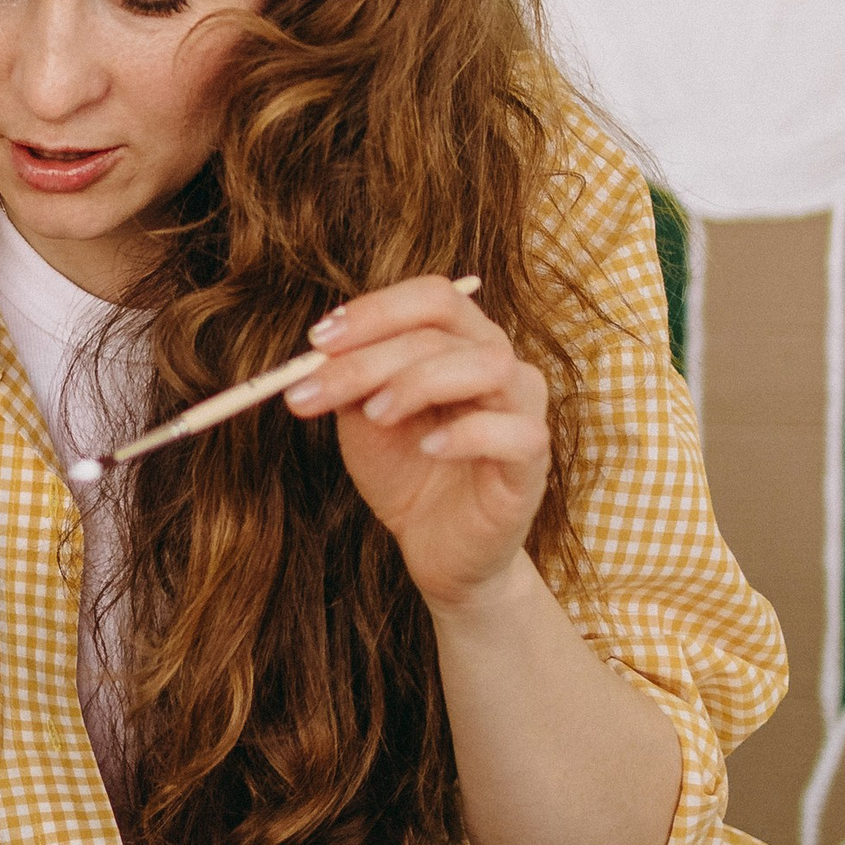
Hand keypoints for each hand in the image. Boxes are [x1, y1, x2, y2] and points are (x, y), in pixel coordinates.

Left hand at [284, 276, 548, 611]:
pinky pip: (514, 433)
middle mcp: (500, 363)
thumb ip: (351, 380)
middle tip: (313, 389)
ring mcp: (522, 410)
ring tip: (376, 416)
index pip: (432, 297)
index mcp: (462, 342)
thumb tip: (317, 351)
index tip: (317, 340)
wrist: (436, 547)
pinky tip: (428, 448)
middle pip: (444, 329)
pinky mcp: (531, 463)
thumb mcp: (364, 419)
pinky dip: (466, 435)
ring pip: (488, 365)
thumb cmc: (405, 472)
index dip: (374, 311)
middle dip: (370, 356)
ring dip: (419, 381)